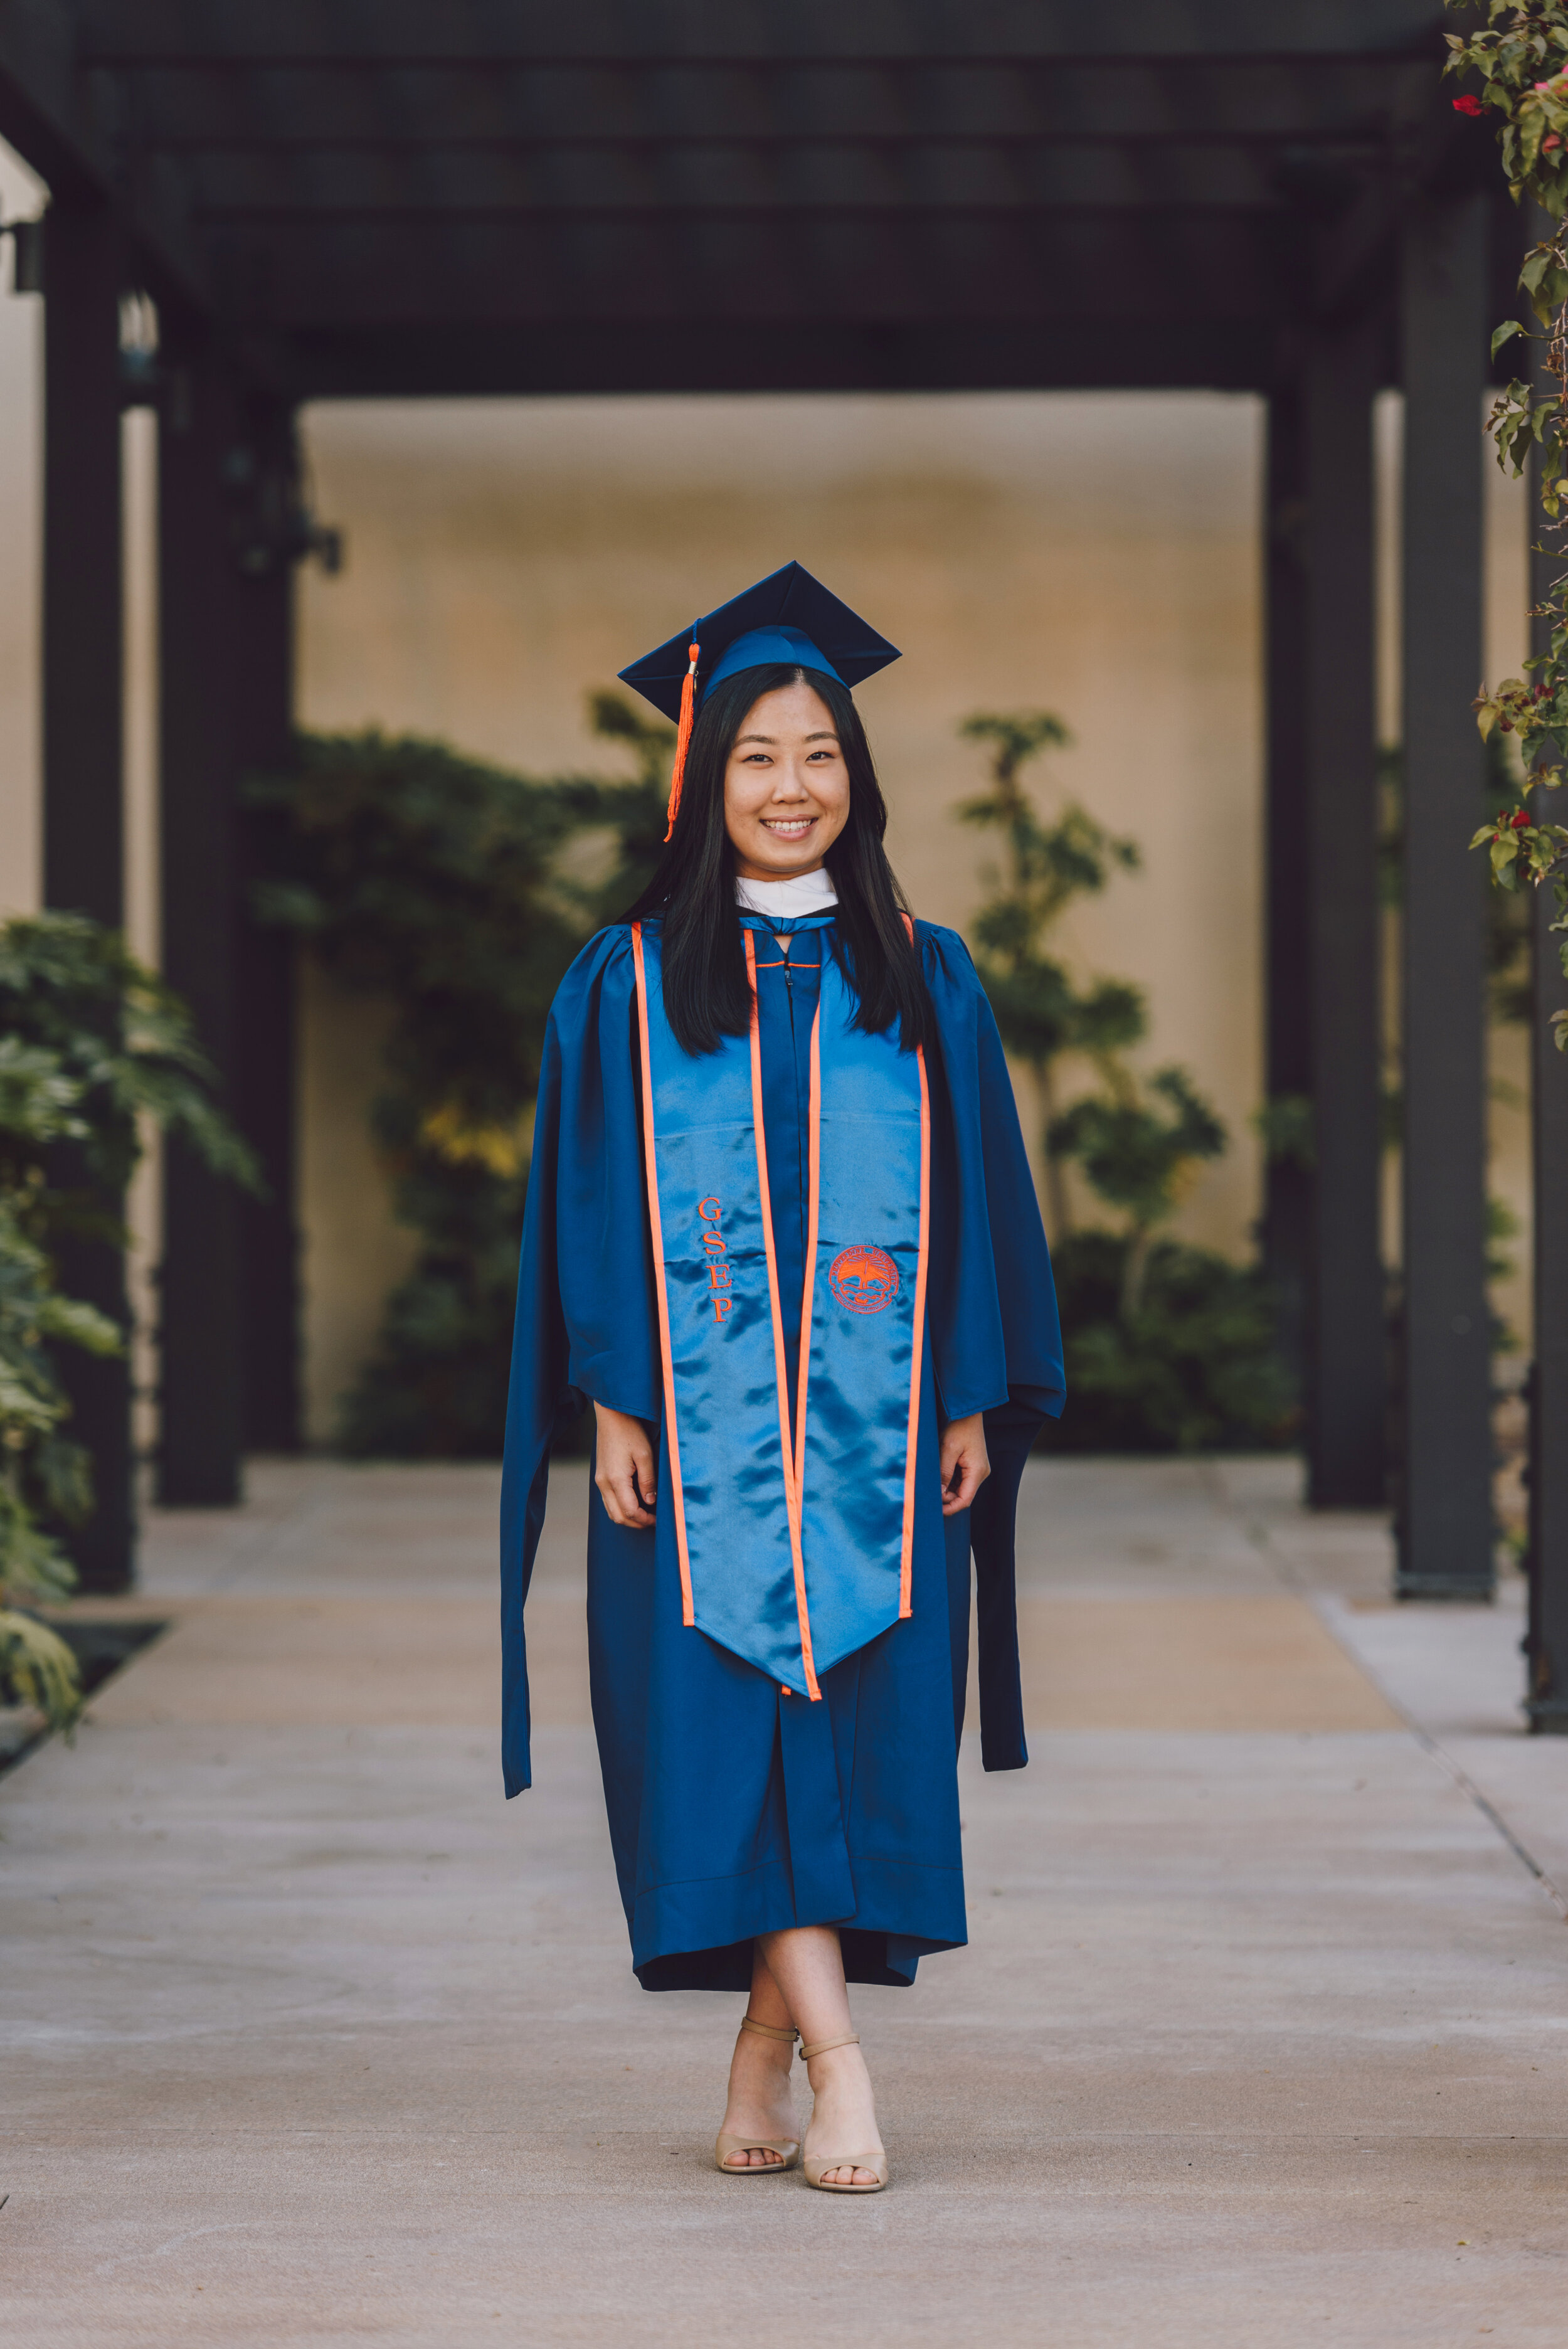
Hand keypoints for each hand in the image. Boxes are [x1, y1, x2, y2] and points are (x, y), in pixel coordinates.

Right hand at [593, 1403, 657, 1527]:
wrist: (611, 1416)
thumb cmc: (630, 1431)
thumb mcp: (645, 1455)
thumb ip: (648, 1481)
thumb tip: (650, 1502)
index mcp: (615, 1479)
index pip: (629, 1511)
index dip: (644, 1520)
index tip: (658, 1521)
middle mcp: (603, 1483)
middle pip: (618, 1516)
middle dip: (636, 1523)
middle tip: (653, 1522)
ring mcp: (599, 1480)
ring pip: (611, 1511)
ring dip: (627, 1517)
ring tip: (645, 1515)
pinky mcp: (600, 1476)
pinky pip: (608, 1501)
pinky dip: (620, 1508)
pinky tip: (634, 1503)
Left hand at [939, 1411, 989, 1514]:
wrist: (967, 1411)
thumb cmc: (959, 1426)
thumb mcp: (947, 1449)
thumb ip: (943, 1473)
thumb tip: (938, 1495)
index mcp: (977, 1471)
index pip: (965, 1500)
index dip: (950, 1508)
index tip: (934, 1511)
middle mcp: (980, 1473)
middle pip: (962, 1495)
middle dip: (945, 1497)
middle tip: (927, 1490)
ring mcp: (977, 1469)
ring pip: (959, 1488)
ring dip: (945, 1488)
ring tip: (932, 1477)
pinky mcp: (972, 1465)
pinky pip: (959, 1479)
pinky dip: (948, 1480)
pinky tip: (938, 1472)